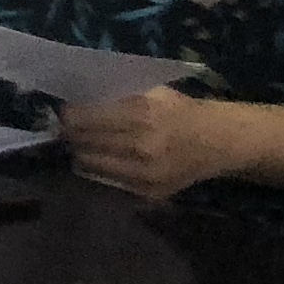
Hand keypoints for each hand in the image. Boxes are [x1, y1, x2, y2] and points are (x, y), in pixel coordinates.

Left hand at [64, 87, 233, 200]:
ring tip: (83, 144)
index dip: (68, 115)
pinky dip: (97, 170)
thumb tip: (74, 99)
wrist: (219, 141)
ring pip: (88, 164)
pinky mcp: (148, 192)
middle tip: (67, 129)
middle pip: (81, 142)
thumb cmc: (179, 111)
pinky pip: (106, 181)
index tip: (65, 112)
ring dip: (80, 153)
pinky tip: (102, 159)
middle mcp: (141, 145)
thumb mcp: (150, 92)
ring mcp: (145, 173)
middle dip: (71, 135)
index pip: (82, 118)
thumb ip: (114, 95)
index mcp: (141, 114)